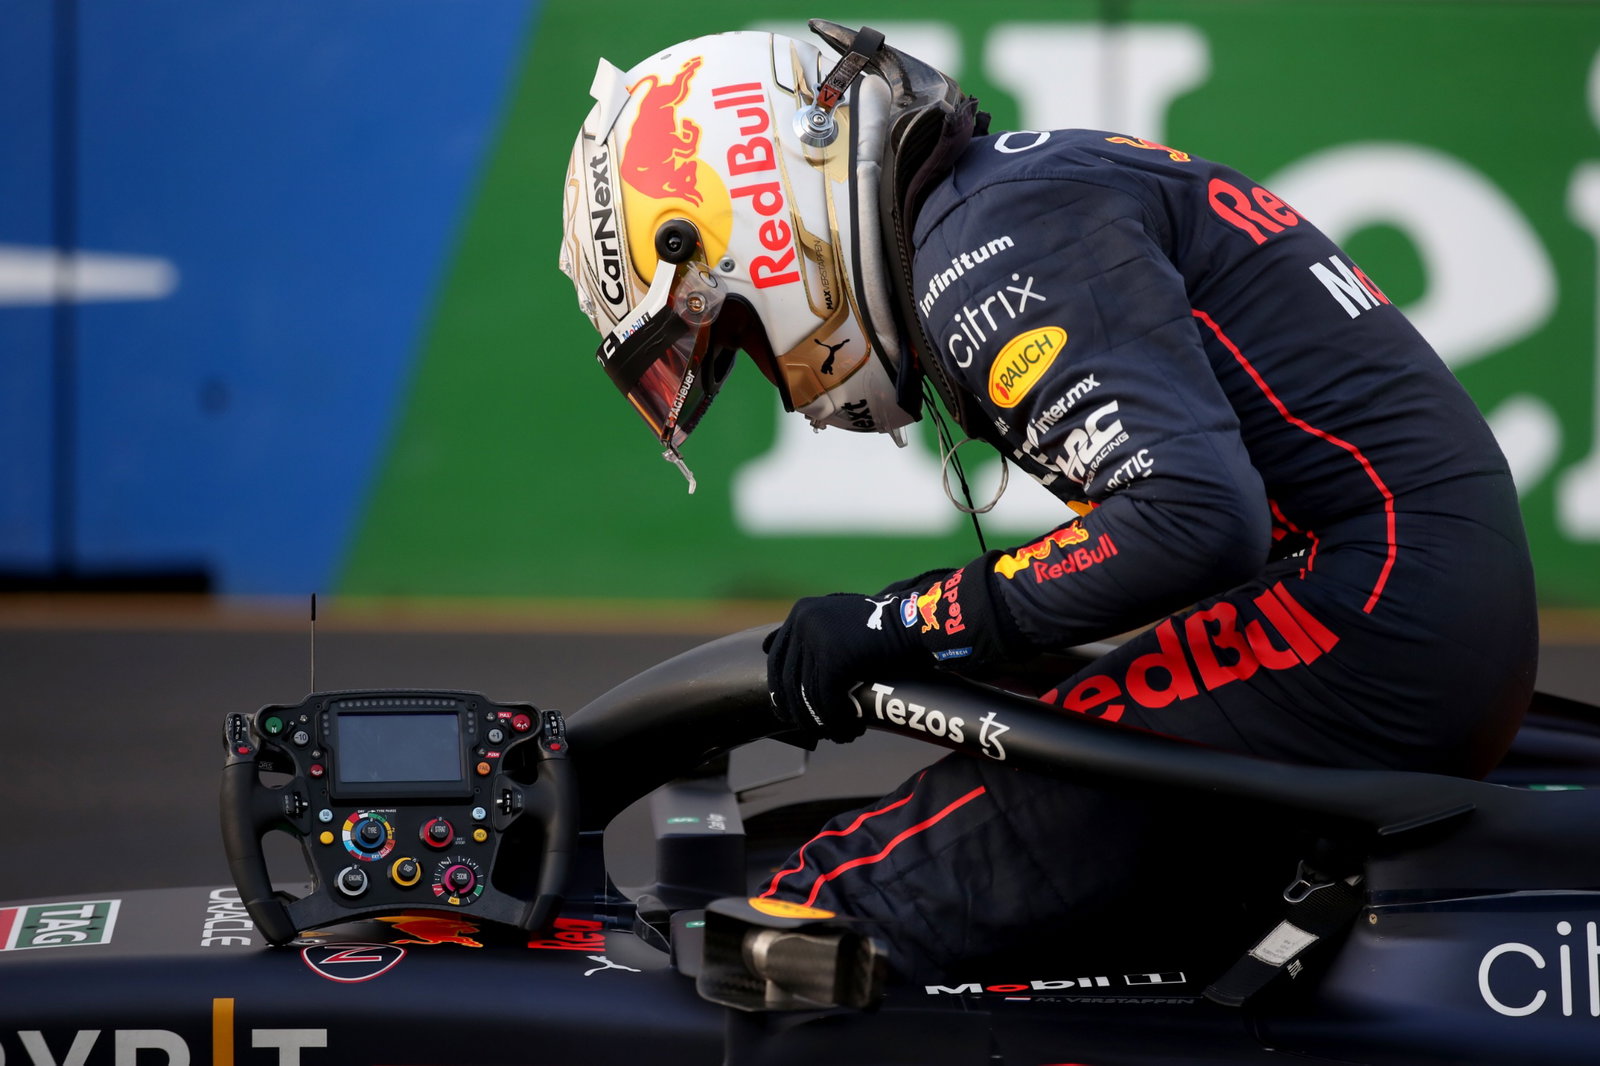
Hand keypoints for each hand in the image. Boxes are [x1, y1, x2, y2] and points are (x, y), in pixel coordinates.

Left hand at [765, 592, 924, 743]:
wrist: (916, 621)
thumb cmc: (882, 626)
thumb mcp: (838, 618)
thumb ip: (808, 630)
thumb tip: (765, 646)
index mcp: (801, 611)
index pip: (776, 659)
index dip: (780, 691)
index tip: (787, 712)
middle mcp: (803, 621)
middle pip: (789, 680)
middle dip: (800, 711)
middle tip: (814, 730)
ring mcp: (817, 638)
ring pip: (808, 695)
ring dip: (823, 722)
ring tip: (840, 734)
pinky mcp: (834, 658)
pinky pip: (827, 700)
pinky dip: (838, 721)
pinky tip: (851, 730)